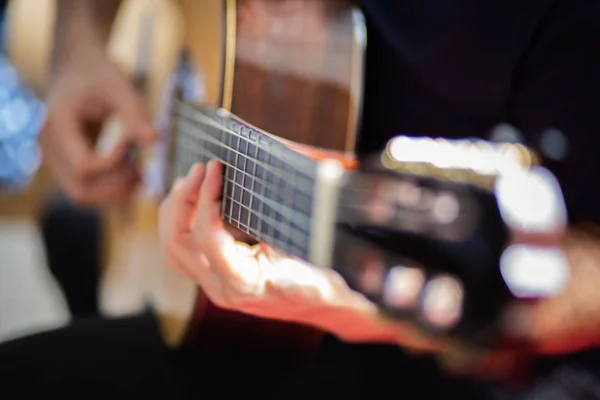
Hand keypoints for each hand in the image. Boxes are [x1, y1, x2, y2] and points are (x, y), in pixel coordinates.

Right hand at [40, 46, 155, 206]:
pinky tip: (131, 173)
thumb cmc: (98, 73)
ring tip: (140, 173)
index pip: (84, 166)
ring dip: (116, 193)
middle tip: (142, 169)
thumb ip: (135, 112)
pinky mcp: (65, 165)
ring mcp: (54, 159)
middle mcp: (49, 147)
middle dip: (117, 187)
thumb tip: (154, 140)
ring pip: (82, 196)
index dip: (114, 163)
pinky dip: (110, 190)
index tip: (130, 142)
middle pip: (80, 190)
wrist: (76, 67)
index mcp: (57, 125)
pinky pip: (86, 190)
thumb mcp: (118, 85)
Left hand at [159, 161, 447, 347]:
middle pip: (177, 243)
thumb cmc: (324, 276)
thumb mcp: (308, 244)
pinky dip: (184, 222)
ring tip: (191, 181)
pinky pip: (186, 252)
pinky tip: (195, 201)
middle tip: (199, 170)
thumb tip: (273, 171)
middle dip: (181, 201)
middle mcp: (222, 289)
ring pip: (174, 249)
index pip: (208, 237)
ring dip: (176, 212)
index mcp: (244, 283)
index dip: (206, 198)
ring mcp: (216, 286)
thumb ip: (283, 215)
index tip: (215, 168)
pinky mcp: (217, 279)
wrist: (329, 306)